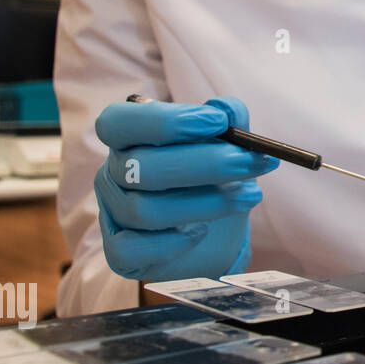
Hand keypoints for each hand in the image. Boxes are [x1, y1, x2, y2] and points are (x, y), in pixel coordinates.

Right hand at [93, 96, 278, 281]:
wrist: (213, 235)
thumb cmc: (213, 179)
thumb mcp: (227, 146)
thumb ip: (230, 121)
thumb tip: (227, 110)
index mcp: (129, 138)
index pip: (117, 122)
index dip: (164, 121)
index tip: (217, 122)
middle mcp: (114, 174)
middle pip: (142, 167)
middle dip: (206, 164)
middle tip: (251, 162)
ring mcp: (113, 215)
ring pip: (146, 210)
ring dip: (207, 203)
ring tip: (248, 196)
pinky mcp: (120, 253)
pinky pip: (134, 249)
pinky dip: (173, 242)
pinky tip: (203, 232)